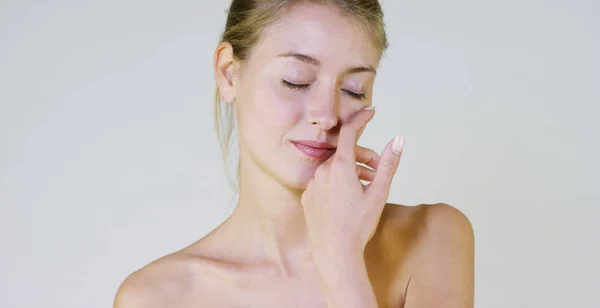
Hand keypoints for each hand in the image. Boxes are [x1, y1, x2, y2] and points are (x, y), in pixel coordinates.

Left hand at [301, 107, 404, 258]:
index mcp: (340, 167)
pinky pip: (324, 182)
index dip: (360, 119)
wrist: (334, 253)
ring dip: (352, 172)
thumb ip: (388, 164)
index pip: (349, 132)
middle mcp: (323, 171)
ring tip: (367, 187)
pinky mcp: (307, 196)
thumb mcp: (379, 194)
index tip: (370, 112)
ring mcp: (313, 184)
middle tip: (379, 171)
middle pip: (345, 154)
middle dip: (364, 158)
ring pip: (334, 169)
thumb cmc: (358, 225)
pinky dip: (337, 184)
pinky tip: (347, 199)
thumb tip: (398, 139)